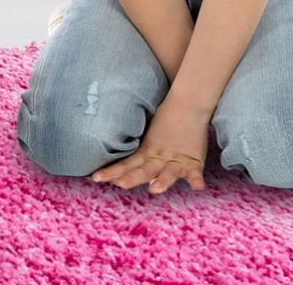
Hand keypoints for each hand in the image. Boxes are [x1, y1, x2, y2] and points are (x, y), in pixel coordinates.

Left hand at [91, 98, 208, 193]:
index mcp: (147, 152)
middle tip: (120, 184)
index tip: (95, 178)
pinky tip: (196, 186)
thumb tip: (112, 145)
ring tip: (155, 189)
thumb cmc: (166, 117)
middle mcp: (159, 157)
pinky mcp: (194, 160)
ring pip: (168, 172)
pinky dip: (196, 179)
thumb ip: (138, 147)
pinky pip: (196, 172)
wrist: (187, 103)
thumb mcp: (148, 134)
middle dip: (132, 178)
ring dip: (162, 181)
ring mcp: (176, 159)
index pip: (126, 164)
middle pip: (144, 170)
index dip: (112, 172)